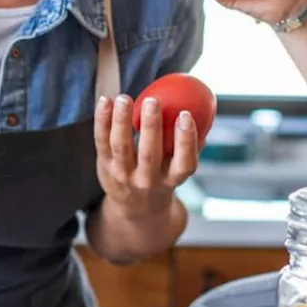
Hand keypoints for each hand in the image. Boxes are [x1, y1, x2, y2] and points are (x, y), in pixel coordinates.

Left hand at [94, 94, 197, 220]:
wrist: (135, 208)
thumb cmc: (163, 177)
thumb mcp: (178, 169)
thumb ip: (190, 145)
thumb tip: (205, 110)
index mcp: (172, 179)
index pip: (183, 163)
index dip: (186, 141)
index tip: (185, 115)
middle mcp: (147, 180)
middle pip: (149, 154)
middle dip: (151, 126)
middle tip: (153, 100)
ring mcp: (123, 174)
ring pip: (122, 146)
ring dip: (122, 121)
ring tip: (124, 98)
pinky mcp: (105, 165)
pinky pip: (102, 141)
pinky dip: (102, 120)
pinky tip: (105, 100)